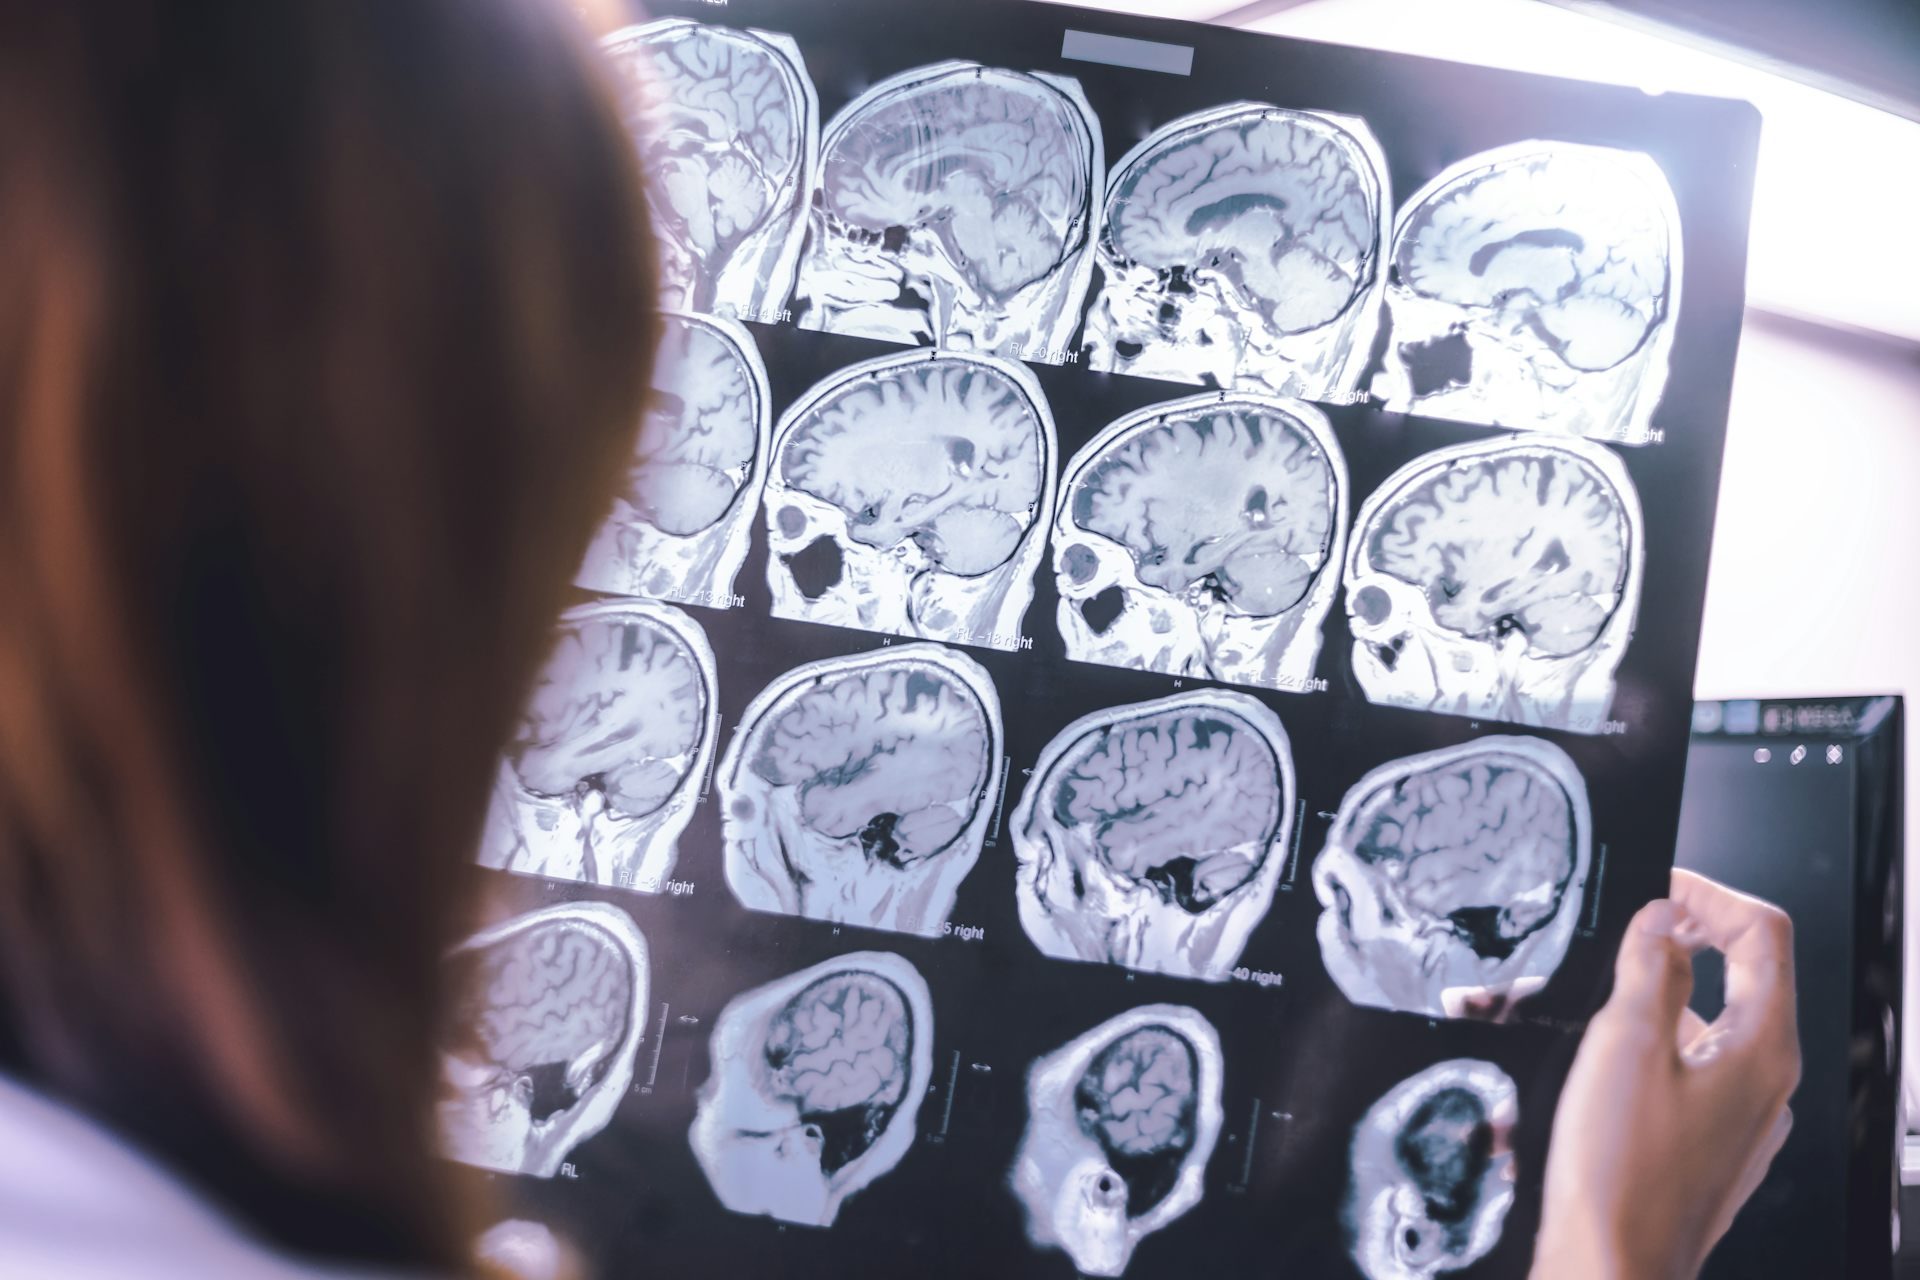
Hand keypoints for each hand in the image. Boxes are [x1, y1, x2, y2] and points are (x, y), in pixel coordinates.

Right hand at [1531, 869, 1799, 1279]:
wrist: (1610, 1267)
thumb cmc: (1622, 1173)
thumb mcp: (1626, 1044)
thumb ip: (1646, 969)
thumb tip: (1661, 918)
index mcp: (1761, 1048)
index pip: (1763, 934)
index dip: (1710, 895)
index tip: (1660, 887)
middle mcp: (1764, 1083)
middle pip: (1740, 978)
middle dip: (1672, 945)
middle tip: (1619, 934)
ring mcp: (1740, 1120)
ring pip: (1703, 1028)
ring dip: (1643, 1002)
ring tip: (1577, 1005)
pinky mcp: (1707, 1147)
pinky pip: (1685, 1076)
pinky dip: (1640, 1051)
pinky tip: (1588, 1063)